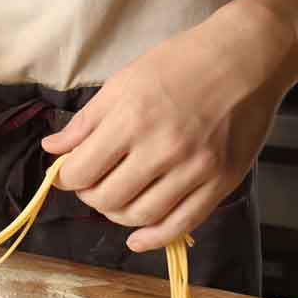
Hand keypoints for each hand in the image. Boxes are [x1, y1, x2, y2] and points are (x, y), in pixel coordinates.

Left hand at [42, 2, 297, 251]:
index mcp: (131, 120)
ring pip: (140, 216)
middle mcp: (162, 149)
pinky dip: (153, 238)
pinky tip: (137, 238)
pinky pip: (181, 225)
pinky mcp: (221, 183)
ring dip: (117, 214)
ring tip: (116, 198)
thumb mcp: (123, 82)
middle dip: (90, 196)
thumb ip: (85, 121)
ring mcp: (195, 170)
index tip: (67, 173)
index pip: (81, 172)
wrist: (245, 59)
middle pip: (107, 199)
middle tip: (93, 183)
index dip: (66, 178)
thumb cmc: (180, 63)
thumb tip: (52, 149)